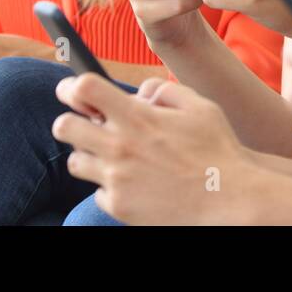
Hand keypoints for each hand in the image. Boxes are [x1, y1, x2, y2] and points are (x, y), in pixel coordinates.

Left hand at [53, 73, 257, 223]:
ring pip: (75, 162)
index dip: (73, 85)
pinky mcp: (118, 207)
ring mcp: (116, 179)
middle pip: (64, 127)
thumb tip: (141, 94)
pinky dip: (110, 186)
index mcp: (138, 118)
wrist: (227, 200)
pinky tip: (133, 183)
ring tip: (112, 156)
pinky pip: (98, 192)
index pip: (86, 88)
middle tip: (85, 124)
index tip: (73, 89)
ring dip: (88, 155)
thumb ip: (165, 90)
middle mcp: (120, 147)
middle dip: (69, 121)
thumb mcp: (200, 106)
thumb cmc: (217, 151)